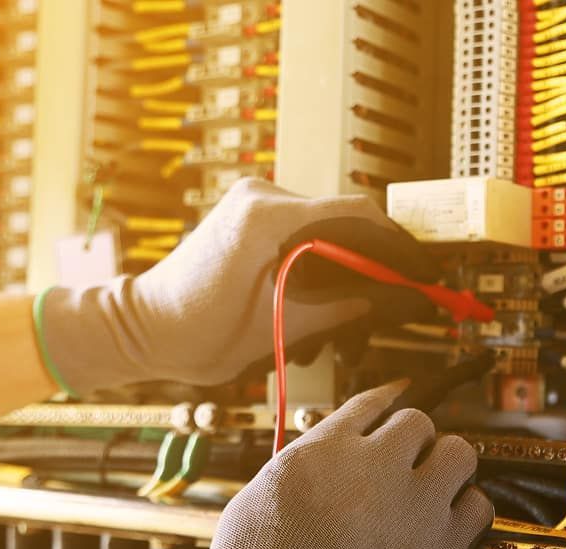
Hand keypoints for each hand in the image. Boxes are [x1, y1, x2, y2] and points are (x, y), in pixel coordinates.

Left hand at [36, 178, 439, 394]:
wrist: (140, 330)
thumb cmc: (194, 334)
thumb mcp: (280, 327)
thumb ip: (343, 306)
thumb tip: (397, 298)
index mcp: (266, 218)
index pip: (357, 215)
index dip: (399, 246)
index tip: (425, 273)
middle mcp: (261, 197)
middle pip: (346, 225)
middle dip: (373, 271)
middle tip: (392, 309)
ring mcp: (254, 204)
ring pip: (329, 234)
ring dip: (345, 278)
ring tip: (340, 330)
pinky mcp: (251, 219)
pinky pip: (306, 238)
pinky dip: (321, 272)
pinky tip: (317, 313)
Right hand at [158, 382, 494, 548]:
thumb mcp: (256, 504)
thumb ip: (302, 467)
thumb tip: (329, 455)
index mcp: (321, 454)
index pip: (371, 403)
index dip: (387, 401)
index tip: (396, 400)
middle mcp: (371, 470)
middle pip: (419, 422)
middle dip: (414, 440)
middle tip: (406, 463)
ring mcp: (411, 508)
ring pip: (460, 452)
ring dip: (447, 466)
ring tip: (432, 488)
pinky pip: (479, 507)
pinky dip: (467, 510)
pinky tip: (447, 522)